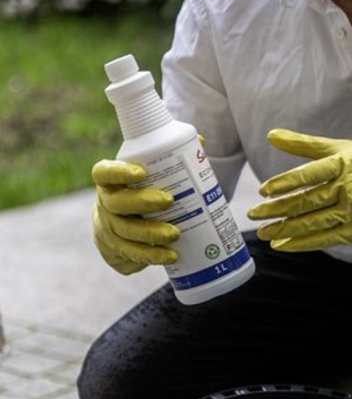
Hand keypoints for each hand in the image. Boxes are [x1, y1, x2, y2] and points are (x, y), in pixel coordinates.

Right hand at [92, 159, 179, 274]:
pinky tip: (169, 256)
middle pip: (116, 204)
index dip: (119, 172)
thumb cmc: (145, 193)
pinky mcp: (114, 252)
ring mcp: (107, 231)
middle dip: (142, 203)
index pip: (104, 173)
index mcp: (110, 182)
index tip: (142, 172)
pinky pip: (129, 257)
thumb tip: (201, 142)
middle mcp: (104, 205)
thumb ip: (173, 158)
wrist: (127, 224)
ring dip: (150, 236)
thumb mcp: (154, 176)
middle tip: (169, 201)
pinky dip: (150, 257)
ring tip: (175, 235)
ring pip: (124, 234)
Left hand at [247, 130, 351, 251]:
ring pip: (313, 222)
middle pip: (306, 201)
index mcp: (343, 164)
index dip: (285, 183)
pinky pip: (326, 239)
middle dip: (277, 209)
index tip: (264, 190)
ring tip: (264, 232)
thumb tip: (271, 135)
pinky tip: (283, 245)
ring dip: (285, 228)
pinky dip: (302, 243)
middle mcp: (348, 188)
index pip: (309, 174)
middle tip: (254, 213)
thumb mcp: (341, 147)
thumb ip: (304, 144)